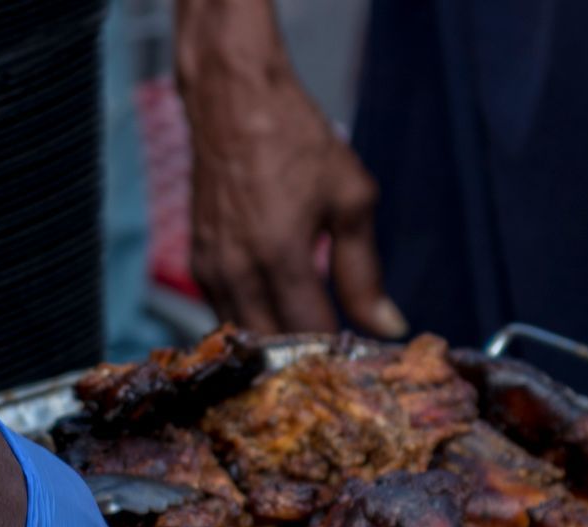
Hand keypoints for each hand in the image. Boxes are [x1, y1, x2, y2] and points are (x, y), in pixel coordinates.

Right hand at [175, 1, 405, 337]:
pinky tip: (280, 319)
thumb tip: (388, 325)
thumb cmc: (295, 141)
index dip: (339, 357)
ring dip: (277, 350)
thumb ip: (365, 273)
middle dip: (306, 364)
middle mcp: (239, 272)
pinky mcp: (199, 265)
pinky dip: (254, 326)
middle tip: (338, 364)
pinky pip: (227, 315)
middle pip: (273, 352)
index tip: (362, 362)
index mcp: (280, 257)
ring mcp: (211, 272)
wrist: (233, 102)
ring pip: (246, 340)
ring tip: (311, 350)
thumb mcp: (350, 199)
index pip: (312, 337)